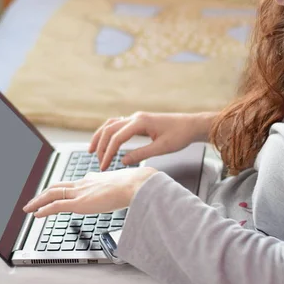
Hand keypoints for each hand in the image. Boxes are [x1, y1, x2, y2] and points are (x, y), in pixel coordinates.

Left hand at [22, 167, 157, 217]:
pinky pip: (55, 205)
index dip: (61, 188)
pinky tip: (36, 215)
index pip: (72, 183)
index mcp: (93, 179)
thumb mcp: (123, 186)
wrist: (134, 184)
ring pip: (52, 194)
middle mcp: (83, 183)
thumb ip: (117, 189)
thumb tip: (123, 194)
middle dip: (43, 193)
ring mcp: (80, 192)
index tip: (55, 192)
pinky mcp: (79, 203)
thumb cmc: (134, 185)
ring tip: (28, 208)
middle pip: (57, 186)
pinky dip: (43, 209)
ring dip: (38, 201)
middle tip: (34, 200)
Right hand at [89, 111, 214, 170]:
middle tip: (99, 163)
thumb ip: (141, 154)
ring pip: (111, 125)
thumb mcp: (162, 148)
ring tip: (92, 150)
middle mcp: (135, 117)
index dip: (108, 153)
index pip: (117, 138)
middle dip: (101, 146)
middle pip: (110, 130)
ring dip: (100, 137)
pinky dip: (109, 133)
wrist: (191, 125)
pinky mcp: (138, 121)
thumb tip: (123, 161)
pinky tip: (106, 142)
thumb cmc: (180, 135)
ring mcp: (136, 118)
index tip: (104, 165)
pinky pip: (118, 124)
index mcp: (140, 122)